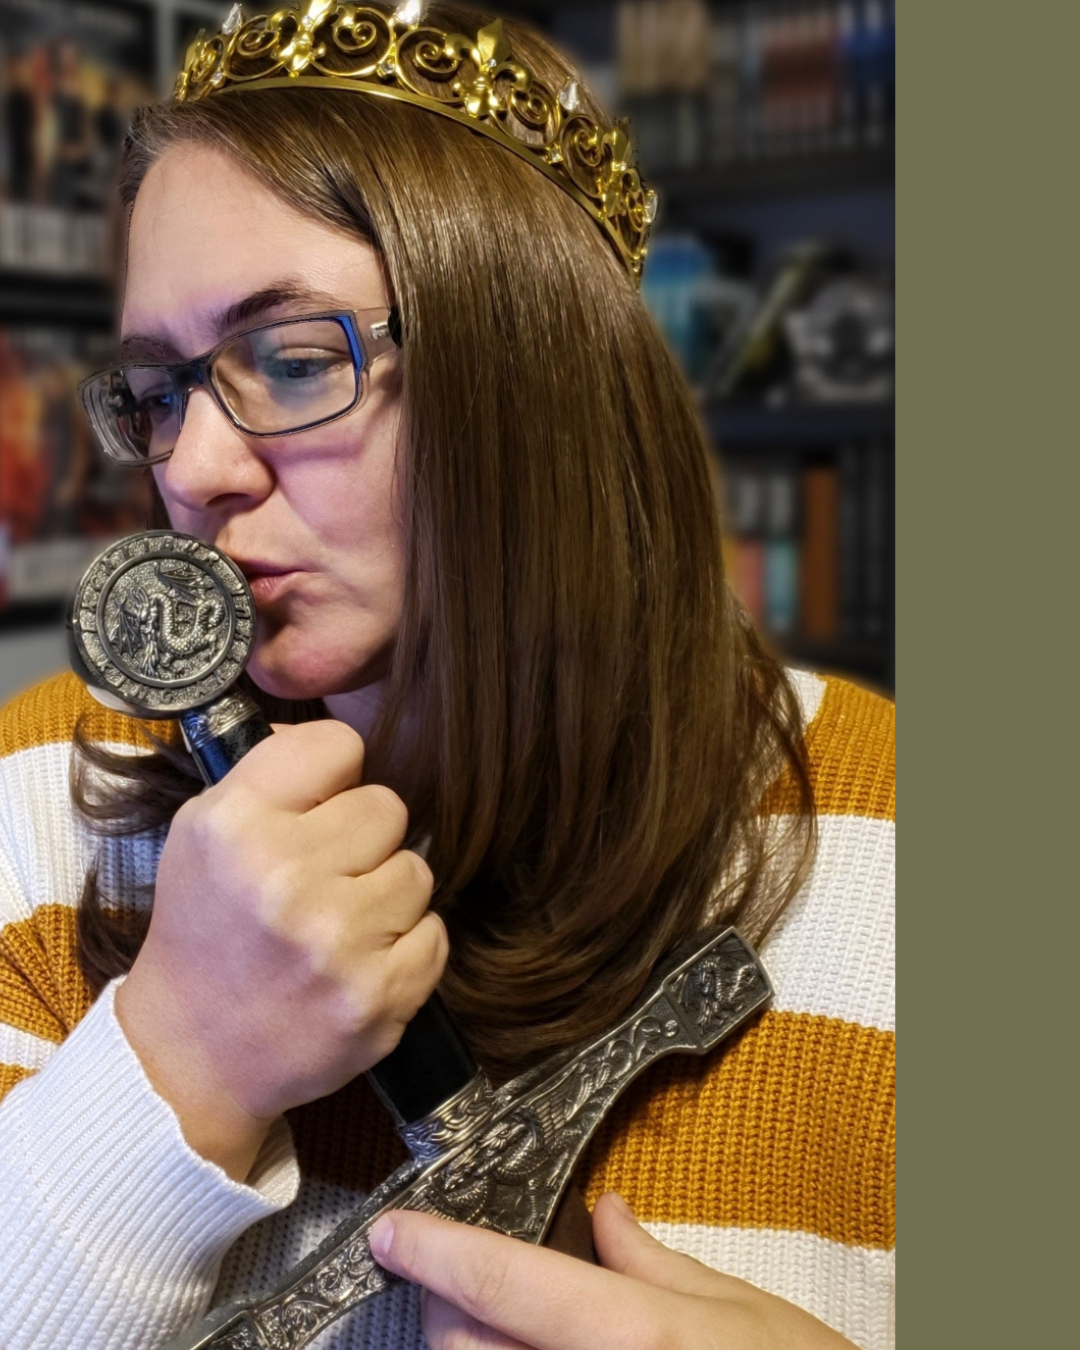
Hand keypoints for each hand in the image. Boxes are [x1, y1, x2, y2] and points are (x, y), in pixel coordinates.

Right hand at [115, 720, 446, 1179]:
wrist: (191, 1055)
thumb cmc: (205, 930)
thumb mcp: (203, 832)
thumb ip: (274, 772)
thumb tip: (345, 739)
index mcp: (236, 825)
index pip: (340, 744)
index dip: (335, 775)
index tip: (318, 808)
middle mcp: (286, 877)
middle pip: (388, 807)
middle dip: (364, 839)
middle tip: (325, 877)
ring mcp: (337, 941)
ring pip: (417, 871)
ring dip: (387, 896)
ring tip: (338, 925)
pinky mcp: (379, 996)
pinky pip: (435, 934)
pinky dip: (406, 948)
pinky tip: (360, 962)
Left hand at [369, 1193, 858, 1349]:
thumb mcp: (747, 1312)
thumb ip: (659, 1263)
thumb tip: (604, 1218)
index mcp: (634, 1339)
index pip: (505, 1283)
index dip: (437, 1251)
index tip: (396, 1231)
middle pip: (462, 1345)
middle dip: (448, 1301)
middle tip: (461, 1275)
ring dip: (471, 1346)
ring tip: (500, 1322)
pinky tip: (530, 1348)